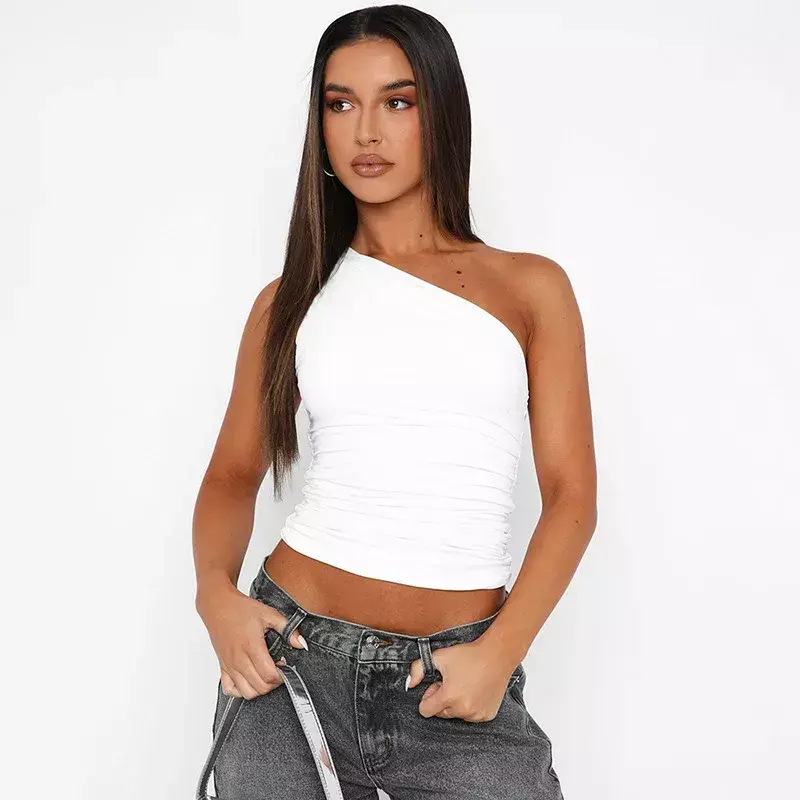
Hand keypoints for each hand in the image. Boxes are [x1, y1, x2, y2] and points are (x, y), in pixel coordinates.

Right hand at [197, 581, 307, 699]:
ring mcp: (229, 665)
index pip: (269, 675)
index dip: (282, 676)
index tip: (285, 666)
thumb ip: (288, 628)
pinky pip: (230, 690)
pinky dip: (241, 690)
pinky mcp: (222, 667)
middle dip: (273, 683)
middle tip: (278, 671)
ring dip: (259, 688)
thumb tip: (302, 644)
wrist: (218, 606)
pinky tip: (249, 679)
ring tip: (265, 674)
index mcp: (252, 646)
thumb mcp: (269, 613)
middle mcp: (239, 659)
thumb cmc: (241, 609)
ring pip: (246, 693)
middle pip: (260, 687)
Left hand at [406, 638, 516, 721]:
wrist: (497, 655)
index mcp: (449, 697)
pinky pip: (471, 716)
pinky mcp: (487, 716)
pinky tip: (476, 690)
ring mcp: (477, 715)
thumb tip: (410, 684)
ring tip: (465, 684)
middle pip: (441, 713)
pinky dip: (471, 707)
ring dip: (457, 704)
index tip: (437, 685)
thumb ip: (417, 669)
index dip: (429, 696)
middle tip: (452, 682)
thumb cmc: (469, 655)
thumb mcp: (439, 656)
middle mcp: (463, 710)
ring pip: (457, 716)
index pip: (426, 711)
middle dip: (443, 700)